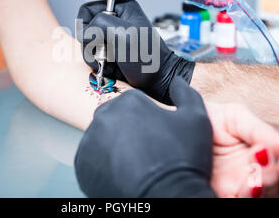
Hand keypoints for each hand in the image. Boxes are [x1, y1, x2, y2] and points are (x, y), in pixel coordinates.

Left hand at [75, 77, 214, 197]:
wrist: (168, 198)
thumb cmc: (182, 161)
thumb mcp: (196, 119)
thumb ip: (185, 93)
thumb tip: (177, 81)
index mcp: (128, 101)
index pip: (135, 105)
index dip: (149, 121)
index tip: (157, 136)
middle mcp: (104, 116)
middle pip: (117, 119)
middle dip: (130, 131)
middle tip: (147, 151)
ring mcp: (90, 140)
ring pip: (103, 138)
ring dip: (115, 146)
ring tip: (136, 163)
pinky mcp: (82, 163)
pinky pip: (92, 158)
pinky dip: (104, 163)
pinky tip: (123, 171)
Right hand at [77, 0, 194, 104]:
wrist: (157, 80)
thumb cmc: (148, 57)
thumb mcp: (124, 34)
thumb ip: (100, 24)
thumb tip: (85, 32)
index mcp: (121, 8)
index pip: (87, 10)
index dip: (86, 24)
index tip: (94, 37)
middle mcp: (114, 21)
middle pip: (84, 29)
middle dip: (91, 44)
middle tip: (106, 51)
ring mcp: (110, 38)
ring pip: (86, 45)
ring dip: (94, 56)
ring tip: (109, 61)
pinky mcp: (109, 53)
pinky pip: (92, 57)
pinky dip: (97, 64)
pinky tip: (110, 67)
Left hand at [205, 101, 278, 197]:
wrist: (178, 116)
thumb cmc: (210, 119)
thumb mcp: (236, 117)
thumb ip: (259, 130)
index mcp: (260, 163)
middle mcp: (249, 181)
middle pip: (277, 194)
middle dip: (275, 178)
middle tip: (264, 156)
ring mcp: (232, 191)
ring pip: (258, 201)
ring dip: (264, 187)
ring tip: (257, 168)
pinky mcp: (212, 194)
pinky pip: (234, 202)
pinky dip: (247, 196)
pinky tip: (248, 182)